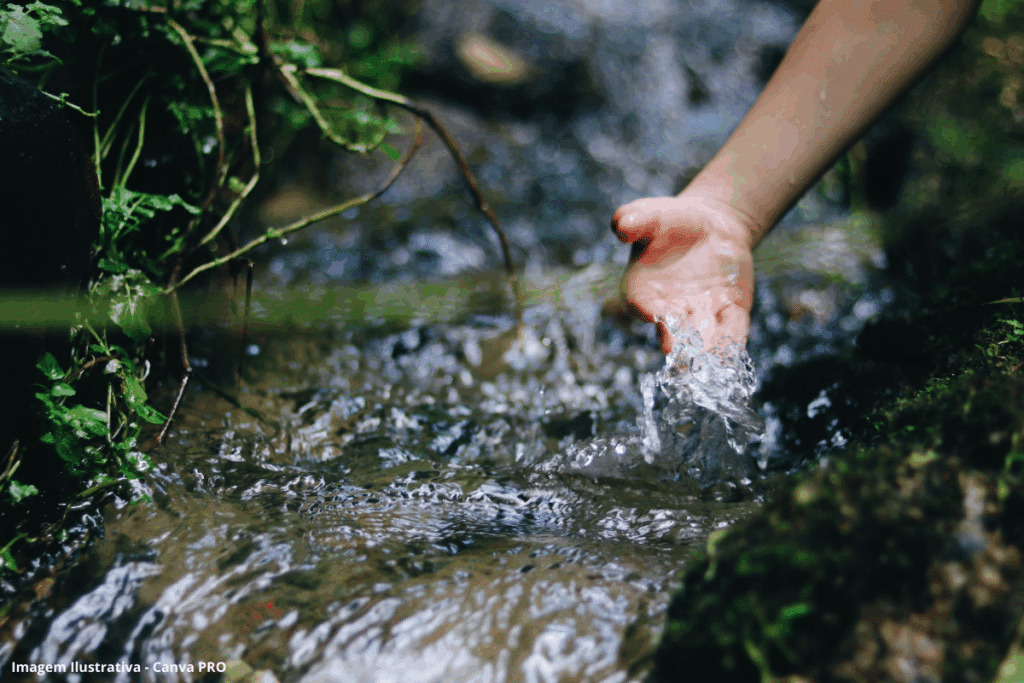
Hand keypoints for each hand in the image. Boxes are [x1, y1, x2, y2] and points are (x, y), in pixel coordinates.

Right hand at [611, 194, 755, 354]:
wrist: (710, 225)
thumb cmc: (671, 220)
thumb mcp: (650, 213)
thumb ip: (634, 219)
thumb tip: (621, 228)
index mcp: (643, 289)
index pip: (641, 304)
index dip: (648, 310)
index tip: (655, 316)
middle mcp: (670, 308)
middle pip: (673, 330)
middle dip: (679, 344)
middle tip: (683, 358)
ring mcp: (700, 313)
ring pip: (704, 336)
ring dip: (709, 350)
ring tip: (714, 364)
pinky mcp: (728, 311)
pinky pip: (732, 328)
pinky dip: (735, 340)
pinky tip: (737, 352)